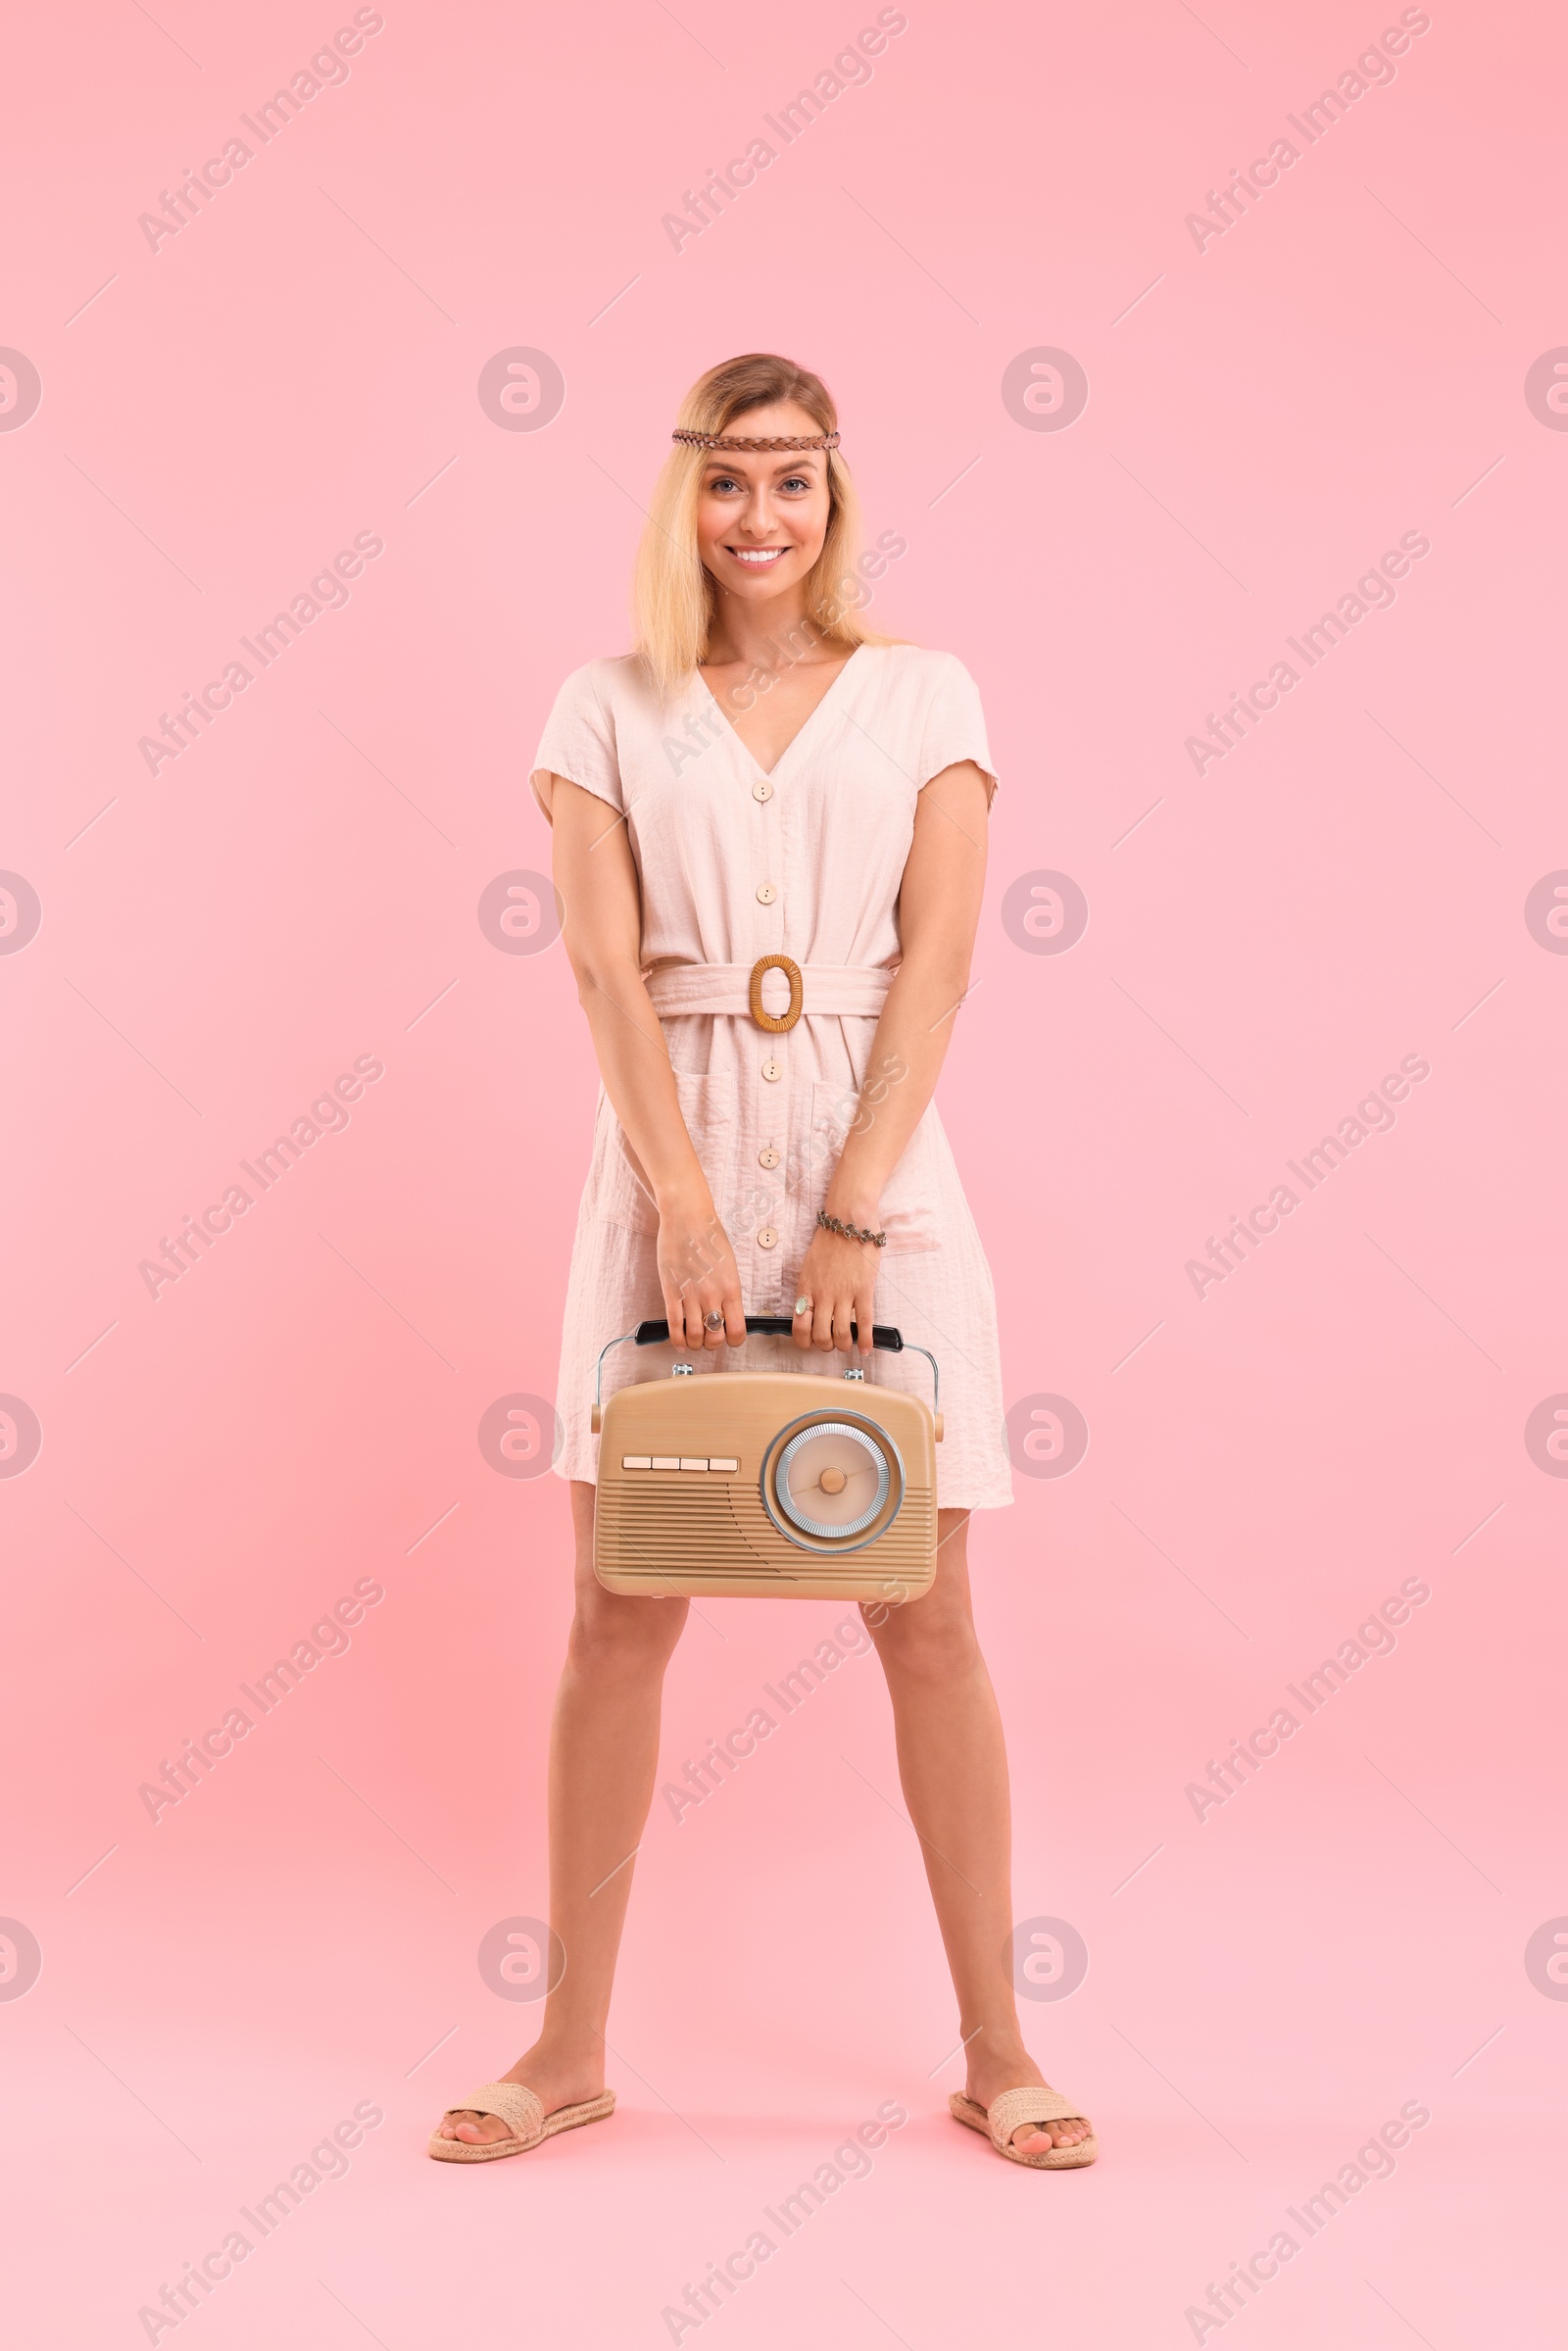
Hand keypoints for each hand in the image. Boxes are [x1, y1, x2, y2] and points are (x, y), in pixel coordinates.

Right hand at [656, 1188, 745, 1350]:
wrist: (687, 1218)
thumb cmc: (710, 1237)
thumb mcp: (730, 1265)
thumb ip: (729, 1290)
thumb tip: (728, 1311)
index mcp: (731, 1289)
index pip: (737, 1331)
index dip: (734, 1341)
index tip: (729, 1338)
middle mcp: (712, 1295)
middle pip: (715, 1338)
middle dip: (713, 1344)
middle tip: (709, 1339)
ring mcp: (690, 1295)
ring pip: (695, 1336)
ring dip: (695, 1344)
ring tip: (694, 1341)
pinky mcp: (671, 1291)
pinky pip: (674, 1325)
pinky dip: (677, 1339)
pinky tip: (679, 1343)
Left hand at [791, 1209, 879, 1355]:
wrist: (848, 1221)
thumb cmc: (829, 1241)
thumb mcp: (809, 1267)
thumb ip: (809, 1289)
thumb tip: (810, 1310)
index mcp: (806, 1289)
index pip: (799, 1326)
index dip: (804, 1341)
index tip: (811, 1342)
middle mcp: (823, 1295)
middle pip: (821, 1335)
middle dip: (826, 1346)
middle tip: (831, 1343)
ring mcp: (844, 1294)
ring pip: (841, 1334)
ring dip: (844, 1345)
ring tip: (847, 1344)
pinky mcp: (863, 1290)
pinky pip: (864, 1322)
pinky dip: (865, 1340)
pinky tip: (866, 1349)